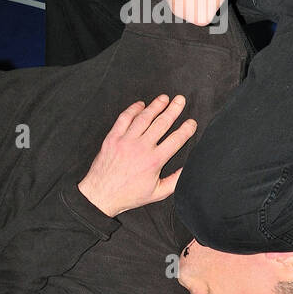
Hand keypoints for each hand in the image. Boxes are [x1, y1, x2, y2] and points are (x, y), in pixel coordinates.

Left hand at [78, 94, 195, 217]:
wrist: (101, 195)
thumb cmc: (129, 195)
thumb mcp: (157, 193)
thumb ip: (175, 181)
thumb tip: (188, 169)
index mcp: (154, 161)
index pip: (176, 140)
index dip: (186, 129)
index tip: (191, 122)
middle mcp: (141, 148)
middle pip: (162, 123)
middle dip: (174, 110)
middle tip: (180, 100)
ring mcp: (126, 141)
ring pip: (144, 118)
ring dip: (156, 106)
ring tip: (164, 98)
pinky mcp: (113, 138)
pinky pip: (124, 118)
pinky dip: (133, 109)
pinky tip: (141, 104)